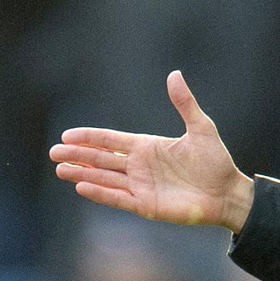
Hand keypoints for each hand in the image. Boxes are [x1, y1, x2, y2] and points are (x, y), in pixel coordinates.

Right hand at [51, 70, 255, 231]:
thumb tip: (174, 74)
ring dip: (82, 173)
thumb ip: (184, 103)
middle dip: (77, 155)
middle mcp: (139, 167)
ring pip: (104, 179)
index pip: (110, 141)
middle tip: (54, 152)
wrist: (226, 192)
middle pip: (101, 159)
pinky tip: (82, 186)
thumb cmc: (215, 161)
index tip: (67, 134)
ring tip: (60, 169)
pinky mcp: (145, 205)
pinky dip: (100, 193)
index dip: (89, 137)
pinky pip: (118, 198)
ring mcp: (140, 186)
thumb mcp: (201, 127)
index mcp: (147, 147)